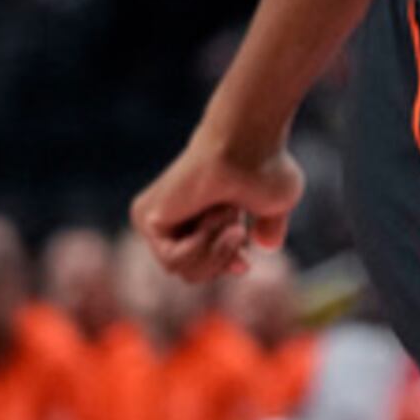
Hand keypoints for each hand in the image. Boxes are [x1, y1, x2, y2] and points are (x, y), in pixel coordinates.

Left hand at [133, 125, 304, 283]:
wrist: (245, 146)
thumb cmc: (265, 166)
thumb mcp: (275, 203)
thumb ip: (269, 225)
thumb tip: (267, 246)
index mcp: (198, 213)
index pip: (201, 264)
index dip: (223, 266)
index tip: (245, 264)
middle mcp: (172, 215)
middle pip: (192, 273)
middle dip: (221, 259)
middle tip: (239, 230)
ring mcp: (154, 217)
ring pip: (183, 270)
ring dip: (215, 248)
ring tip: (228, 216)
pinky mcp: (144, 217)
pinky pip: (172, 260)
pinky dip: (199, 244)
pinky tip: (208, 216)